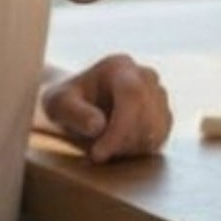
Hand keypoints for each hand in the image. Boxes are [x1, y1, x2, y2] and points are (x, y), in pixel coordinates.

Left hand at [40, 53, 171, 163]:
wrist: (76, 104)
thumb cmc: (65, 103)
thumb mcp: (57, 105)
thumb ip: (75, 113)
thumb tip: (98, 126)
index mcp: (118, 66)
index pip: (132, 94)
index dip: (120, 127)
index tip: (98, 153)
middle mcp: (145, 75)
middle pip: (147, 112)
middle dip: (122, 142)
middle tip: (97, 155)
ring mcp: (158, 92)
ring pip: (157, 125)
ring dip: (130, 147)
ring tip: (106, 148)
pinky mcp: (163, 112)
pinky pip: (162, 134)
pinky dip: (141, 149)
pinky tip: (119, 148)